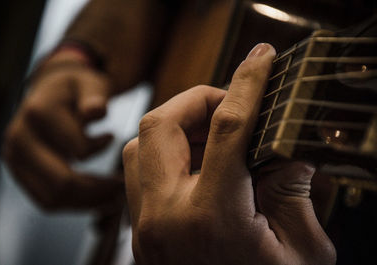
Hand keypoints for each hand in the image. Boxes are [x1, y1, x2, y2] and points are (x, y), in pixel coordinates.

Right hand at [4, 48, 123, 210]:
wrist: (52, 90)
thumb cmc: (79, 88)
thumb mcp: (91, 84)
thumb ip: (94, 96)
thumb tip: (96, 111)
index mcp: (39, 113)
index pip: (79, 152)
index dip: (107, 157)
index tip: (129, 164)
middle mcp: (19, 137)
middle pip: (61, 184)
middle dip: (98, 192)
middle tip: (123, 191)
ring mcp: (14, 156)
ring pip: (51, 199)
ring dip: (87, 203)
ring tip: (113, 196)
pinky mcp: (18, 170)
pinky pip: (45, 200)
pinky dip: (73, 204)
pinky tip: (97, 196)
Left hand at [122, 43, 335, 264]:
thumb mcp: (301, 253)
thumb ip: (294, 194)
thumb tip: (288, 151)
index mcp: (212, 221)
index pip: (229, 129)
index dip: (248, 85)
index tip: (260, 61)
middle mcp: (165, 219)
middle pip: (160, 125)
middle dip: (197, 100)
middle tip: (230, 105)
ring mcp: (145, 227)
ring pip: (140, 145)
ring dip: (176, 125)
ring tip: (214, 133)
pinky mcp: (140, 232)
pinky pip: (139, 172)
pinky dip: (166, 152)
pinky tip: (197, 161)